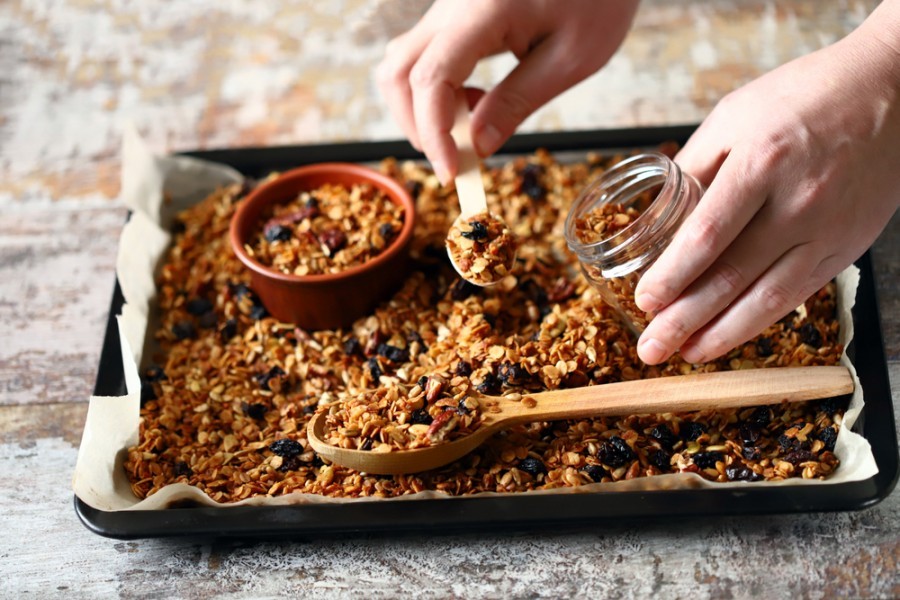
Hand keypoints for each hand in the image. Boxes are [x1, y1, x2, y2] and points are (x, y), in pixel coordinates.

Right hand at [376, 0, 638, 183]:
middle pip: (397, 73)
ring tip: (470, 125)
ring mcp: (447, 7)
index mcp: (482, 11)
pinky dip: (435, 90)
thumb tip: (477, 146)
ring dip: (421, 108)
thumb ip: (518, 101)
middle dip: (417, 126)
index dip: (433, 134)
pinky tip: (474, 101)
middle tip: (454, 159)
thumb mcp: (571, 57)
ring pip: (401, 64)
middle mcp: (451, 5)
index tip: (452, 173)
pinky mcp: (453, 15)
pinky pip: (423, 56)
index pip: (430, 79)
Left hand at [634, 7, 899, 364]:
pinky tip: (730, 335)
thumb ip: (693, 166)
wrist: (892, 92)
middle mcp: (798, 202)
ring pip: (768, 297)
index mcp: (762, 162)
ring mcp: (827, 230)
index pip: (707, 236)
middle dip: (684, 319)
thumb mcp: (734, 116)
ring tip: (684, 354)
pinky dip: (759, 320)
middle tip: (650, 348)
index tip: (644, 300)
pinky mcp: (845, 247)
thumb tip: (654, 213)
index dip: (673, 275)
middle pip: (732, 276)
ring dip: (721, 334)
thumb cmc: (803, 97)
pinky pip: (797, 295)